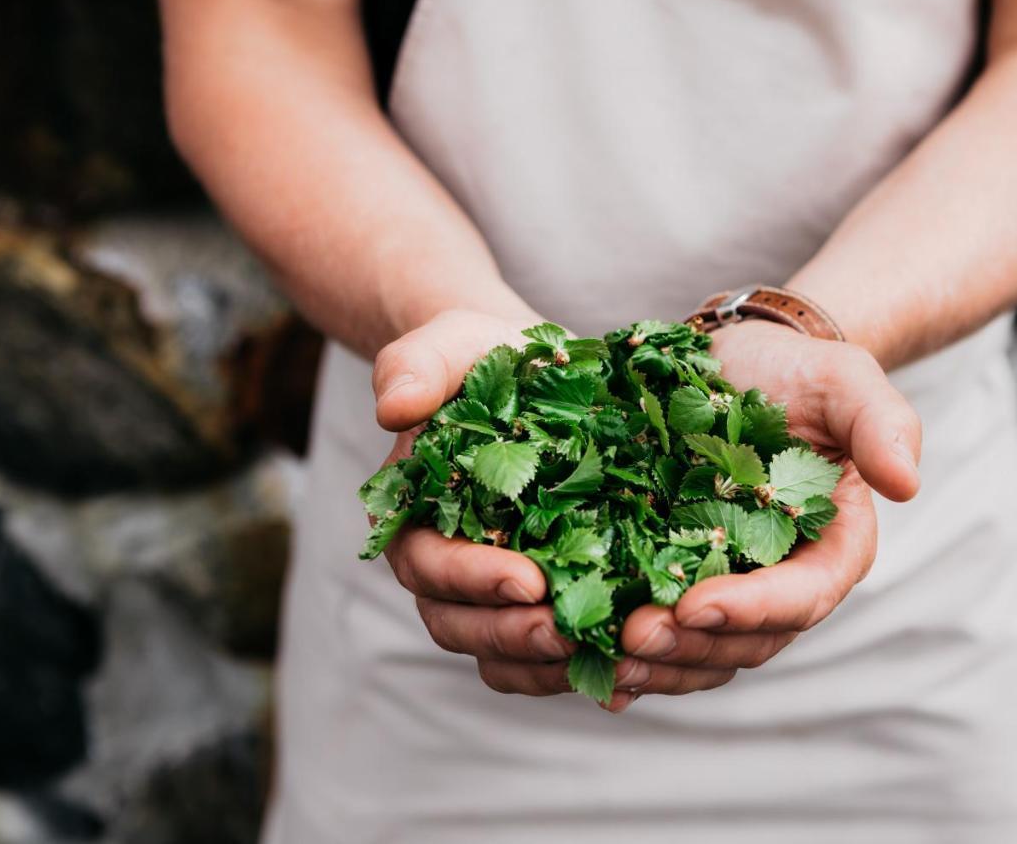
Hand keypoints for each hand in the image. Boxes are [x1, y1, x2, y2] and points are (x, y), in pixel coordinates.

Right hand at [373, 310, 579, 693]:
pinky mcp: (541, 597)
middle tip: (569, 630)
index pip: (429, 564)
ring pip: (502, 651)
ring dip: (546, 662)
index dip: (472, 578)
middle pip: (461, 625)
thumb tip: (392, 408)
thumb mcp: (451, 344)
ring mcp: (491, 589)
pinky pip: (544, 654)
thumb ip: (415, 365)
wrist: (529, 377)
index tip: (527, 578)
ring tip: (603, 656)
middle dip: (513, 634)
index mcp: (413, 515)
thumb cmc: (484, 359)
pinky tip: (623, 672)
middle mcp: (446, 565)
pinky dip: (575, 669)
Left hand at [616, 320, 920, 708]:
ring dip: (654, 663)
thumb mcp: (843, 379)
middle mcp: (779, 580)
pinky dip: (624, 653)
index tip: (696, 604)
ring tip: (598, 651)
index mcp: (831, 548)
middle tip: (632, 634)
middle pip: (745, 640)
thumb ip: (882, 423)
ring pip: (699, 650)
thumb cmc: (795, 370)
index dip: (753, 610)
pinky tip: (582, 657)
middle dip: (689, 646)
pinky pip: (658, 631)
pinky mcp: (674, 576)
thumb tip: (906, 483)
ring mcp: (724, 585)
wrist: (736, 362)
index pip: (802, 597)